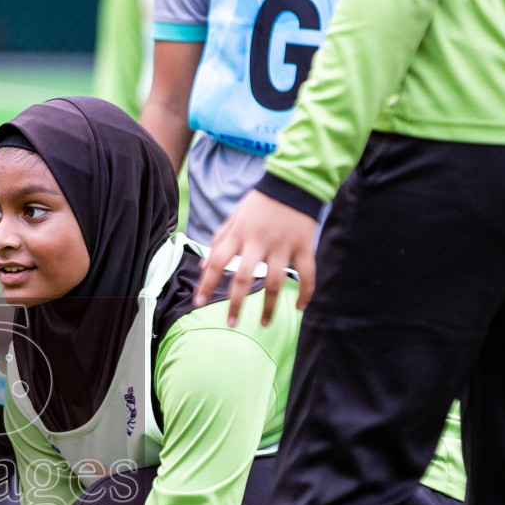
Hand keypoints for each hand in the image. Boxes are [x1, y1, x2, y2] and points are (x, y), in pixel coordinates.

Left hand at [194, 189, 317, 325]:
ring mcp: (283, 245)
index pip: (218, 262)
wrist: (294, 182)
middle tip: (231, 323)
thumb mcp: (235, 217)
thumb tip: (204, 266)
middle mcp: (259, 241)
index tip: (198, 303)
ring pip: (275, 282)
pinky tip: (300, 307)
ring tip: (264, 323)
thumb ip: (220, 240)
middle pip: (245, 278)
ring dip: (270, 306)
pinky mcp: (304, 246)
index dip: (207, 283)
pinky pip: (306, 274)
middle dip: (236, 304)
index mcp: (240, 234)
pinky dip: (305, 292)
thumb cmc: (260, 202)